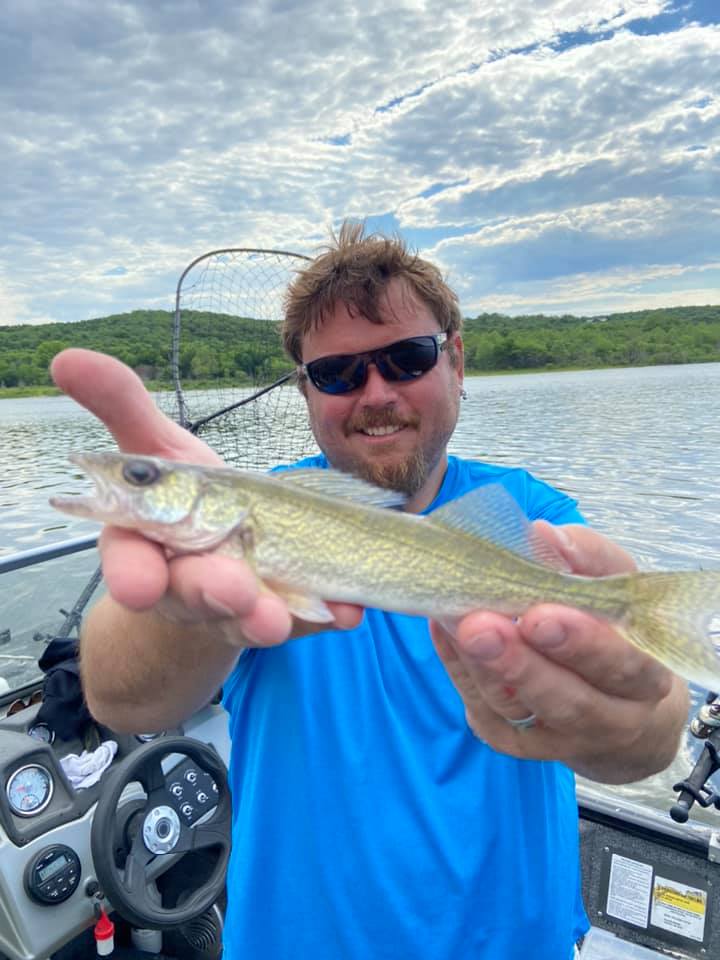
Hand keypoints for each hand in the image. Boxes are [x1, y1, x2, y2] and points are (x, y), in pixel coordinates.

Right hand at [51, 349, 362, 645]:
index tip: (138, 584)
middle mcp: (186, 584)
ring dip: (264, 617)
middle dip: (210, 590)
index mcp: (147, 546)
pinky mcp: (283, 615)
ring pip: (246, 620)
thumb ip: (121, 406)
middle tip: (232, 585)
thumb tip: (67, 358)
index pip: (129, 564)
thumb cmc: (185, 501)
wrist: (223, 558)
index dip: (132, 575)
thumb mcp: (157, 448)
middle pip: (192, 593)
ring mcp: (235, 608)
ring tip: (278, 616)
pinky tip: (348, 608)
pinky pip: (306, 619)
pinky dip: (327, 614)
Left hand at [430, 522, 688, 782]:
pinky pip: (486, 713)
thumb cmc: (612, 624)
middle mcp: (610, 719)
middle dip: (520, 664)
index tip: (538, 615)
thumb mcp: (613, 581)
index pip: (620, 667)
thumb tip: (544, 535)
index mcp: (645, 677)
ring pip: (518, 711)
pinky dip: (461, 671)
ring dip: (481, 666)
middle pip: (567, 701)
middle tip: (480, 627)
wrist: (615, 698)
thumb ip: (585, 556)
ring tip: (456, 623)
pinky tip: (444, 632)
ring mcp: (562, 738)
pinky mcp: (519, 742)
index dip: (582, 644)